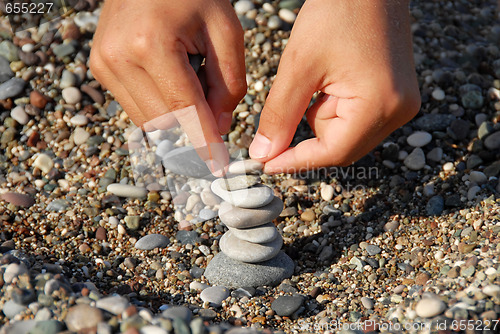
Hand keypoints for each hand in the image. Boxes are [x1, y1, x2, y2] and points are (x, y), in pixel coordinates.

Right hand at [89, 0, 246, 174]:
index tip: (218, 168)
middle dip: (193, 131)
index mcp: (152, 45)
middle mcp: (119, 58)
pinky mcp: (100, 68)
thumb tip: (219, 128)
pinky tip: (172, 88)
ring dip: (175, 122)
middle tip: (214, 122)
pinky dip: (160, 110)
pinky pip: (136, 107)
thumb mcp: (226, 32)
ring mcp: (104, 64)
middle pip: (164, 122)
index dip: (204, 143)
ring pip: (148, 121)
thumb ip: (229, 83)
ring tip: (193, 92)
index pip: (184, 110)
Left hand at [249, 0, 420, 173]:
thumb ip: (278, 116)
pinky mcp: (395, 95)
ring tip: (320, 77)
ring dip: (321, 116)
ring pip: (346, 134)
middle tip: (292, 101)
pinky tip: (330, 79)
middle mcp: (399, 111)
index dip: (295, 162)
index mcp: (380, 105)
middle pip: (341, 147)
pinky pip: (356, 119)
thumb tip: (262, 154)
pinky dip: (333, 108)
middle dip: (309, 132)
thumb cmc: (337, 11)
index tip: (264, 164)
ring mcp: (401, 104)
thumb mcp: (299, 67)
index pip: (332, 152)